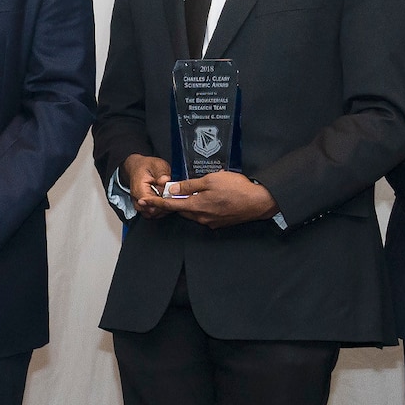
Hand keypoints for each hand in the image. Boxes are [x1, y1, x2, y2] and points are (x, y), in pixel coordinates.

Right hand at [120, 154, 173, 215]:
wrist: (137, 168)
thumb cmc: (146, 167)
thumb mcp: (156, 165)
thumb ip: (161, 173)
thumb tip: (165, 180)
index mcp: (139, 190)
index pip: (152, 205)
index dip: (164, 203)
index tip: (172, 197)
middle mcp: (138, 200)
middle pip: (153, 212)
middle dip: (166, 206)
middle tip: (173, 197)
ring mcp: (141, 205)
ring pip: (154, 215)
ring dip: (164, 208)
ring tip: (170, 198)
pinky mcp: (145, 208)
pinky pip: (154, 214)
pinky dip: (162, 209)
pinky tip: (167, 201)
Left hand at [159, 170, 278, 228]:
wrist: (259, 202)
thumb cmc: (236, 188)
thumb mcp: (210, 180)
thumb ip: (189, 185)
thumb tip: (172, 189)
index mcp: (196, 206)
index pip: (171, 206)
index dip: (156, 203)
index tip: (145, 201)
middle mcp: (201, 218)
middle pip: (181, 210)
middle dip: (173, 203)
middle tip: (169, 192)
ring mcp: (210, 222)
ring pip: (193, 213)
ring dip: (188, 205)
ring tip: (190, 193)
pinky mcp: (219, 223)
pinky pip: (204, 215)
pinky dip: (200, 208)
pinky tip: (208, 198)